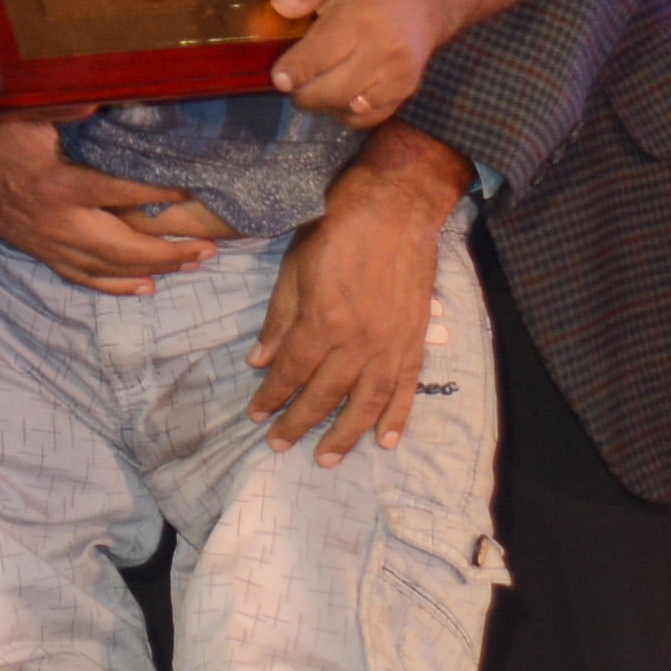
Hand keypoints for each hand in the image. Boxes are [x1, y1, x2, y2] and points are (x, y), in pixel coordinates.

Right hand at [0, 113, 216, 294]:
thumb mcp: (24, 105)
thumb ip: (67, 102)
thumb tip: (107, 96)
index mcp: (58, 184)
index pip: (120, 193)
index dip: (158, 193)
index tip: (191, 189)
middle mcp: (57, 221)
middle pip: (123, 247)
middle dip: (169, 251)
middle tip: (208, 248)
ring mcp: (47, 241)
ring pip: (107, 267)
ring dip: (152, 270)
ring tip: (191, 265)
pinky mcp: (38, 248)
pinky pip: (80, 276)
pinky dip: (113, 286)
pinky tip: (142, 288)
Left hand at [246, 120, 470, 462]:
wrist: (393, 210)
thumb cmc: (335, 232)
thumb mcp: (294, 269)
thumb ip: (279, 320)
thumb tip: (260, 361)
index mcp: (322, 323)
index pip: (291, 372)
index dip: (271, 397)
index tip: (256, 416)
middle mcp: (357, 343)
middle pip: (324, 394)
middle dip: (299, 423)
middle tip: (279, 445)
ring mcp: (390, 345)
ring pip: (365, 403)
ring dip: (344, 435)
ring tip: (326, 459)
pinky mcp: (415, 342)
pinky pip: (406, 389)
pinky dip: (396, 417)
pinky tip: (386, 441)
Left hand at [267, 0, 437, 126]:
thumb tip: (280, 7)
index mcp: (360, 18)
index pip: (321, 56)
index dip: (295, 71)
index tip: (278, 77)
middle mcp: (383, 51)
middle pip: (332, 90)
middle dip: (303, 91)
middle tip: (291, 80)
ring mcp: (397, 75)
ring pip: (347, 108)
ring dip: (322, 102)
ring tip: (314, 82)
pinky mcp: (405, 91)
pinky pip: (366, 118)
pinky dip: (345, 112)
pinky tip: (337, 92)